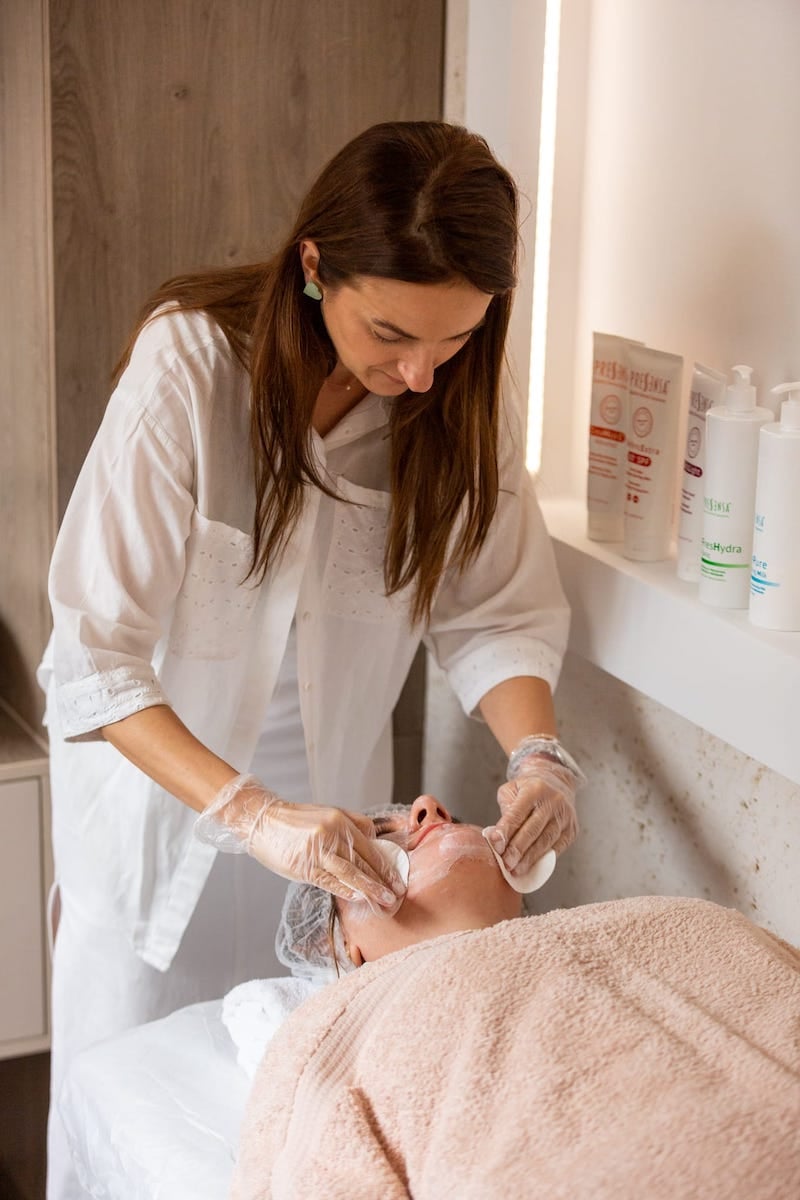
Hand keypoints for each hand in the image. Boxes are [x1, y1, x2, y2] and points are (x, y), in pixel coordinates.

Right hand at [194, 775, 406, 909]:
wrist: (262, 820)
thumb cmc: (296, 820)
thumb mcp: (327, 813)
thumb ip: (352, 825)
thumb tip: (375, 839)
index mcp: (340, 820)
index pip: (369, 847)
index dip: (385, 865)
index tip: (398, 879)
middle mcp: (331, 833)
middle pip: (362, 861)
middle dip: (382, 880)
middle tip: (397, 894)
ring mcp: (316, 850)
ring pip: (349, 872)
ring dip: (369, 888)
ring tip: (384, 900)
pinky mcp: (303, 865)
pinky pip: (328, 880)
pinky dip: (344, 889)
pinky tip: (357, 897)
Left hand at [483, 761, 578, 876]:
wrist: (556, 783)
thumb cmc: (528, 789)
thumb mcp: (512, 790)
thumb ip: (505, 811)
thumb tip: (498, 839)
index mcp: (535, 789)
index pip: (518, 813)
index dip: (505, 830)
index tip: (495, 845)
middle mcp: (553, 802)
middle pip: (533, 830)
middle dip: (517, 849)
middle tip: (505, 863)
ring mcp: (565, 817)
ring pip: (546, 842)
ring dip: (529, 859)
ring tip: (515, 870)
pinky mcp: (572, 831)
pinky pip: (557, 848)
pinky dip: (543, 860)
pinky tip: (531, 867)